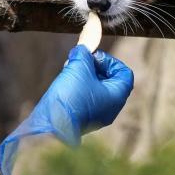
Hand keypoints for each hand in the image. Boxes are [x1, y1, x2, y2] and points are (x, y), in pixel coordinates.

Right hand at [0, 46, 133, 174]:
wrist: (50, 126)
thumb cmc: (70, 98)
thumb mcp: (78, 68)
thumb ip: (84, 54)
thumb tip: (83, 49)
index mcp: (116, 97)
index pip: (124, 73)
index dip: (110, 61)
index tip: (93, 58)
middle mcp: (110, 108)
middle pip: (109, 80)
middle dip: (94, 67)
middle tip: (79, 62)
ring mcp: (96, 115)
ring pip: (95, 88)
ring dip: (84, 75)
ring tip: (69, 70)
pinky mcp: (82, 118)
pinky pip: (85, 98)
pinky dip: (77, 87)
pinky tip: (64, 82)